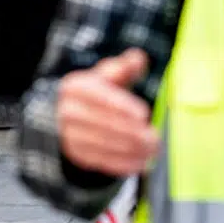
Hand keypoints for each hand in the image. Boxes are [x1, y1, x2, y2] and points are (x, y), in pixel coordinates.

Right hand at [58, 49, 159, 176]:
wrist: (68, 115)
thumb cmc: (97, 92)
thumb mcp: (107, 75)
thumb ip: (124, 67)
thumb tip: (138, 58)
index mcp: (76, 87)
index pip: (100, 97)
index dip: (122, 106)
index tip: (144, 114)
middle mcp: (68, 110)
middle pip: (104, 123)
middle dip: (133, 133)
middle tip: (154, 138)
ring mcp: (69, 134)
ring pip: (104, 144)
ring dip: (131, 150)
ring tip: (152, 150)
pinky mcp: (75, 153)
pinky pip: (100, 161)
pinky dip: (121, 164)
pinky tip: (139, 163)